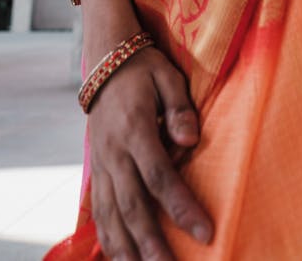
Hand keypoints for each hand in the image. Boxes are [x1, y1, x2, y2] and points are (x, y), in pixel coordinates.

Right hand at [88, 45, 212, 259]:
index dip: (181, 206)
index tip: (205, 232)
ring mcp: (101, 163)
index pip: (160, 175)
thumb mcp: (166, 76)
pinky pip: (98, 209)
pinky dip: (106, 237)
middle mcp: (114, 152)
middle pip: (133, 205)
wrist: (104, 61)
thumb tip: (192, 139)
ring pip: (110, 214)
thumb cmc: (143, 69)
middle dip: (152, 242)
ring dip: (125, 248)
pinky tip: (118, 259)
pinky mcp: (96, 168)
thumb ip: (180, 108)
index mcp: (135, 129)